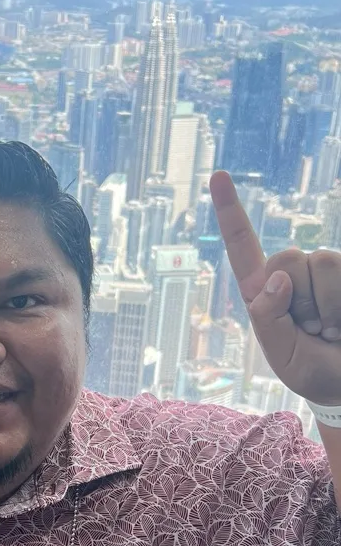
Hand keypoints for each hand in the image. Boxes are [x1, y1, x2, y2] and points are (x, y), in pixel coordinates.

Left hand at [211, 171, 340, 405]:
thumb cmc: (312, 370)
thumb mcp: (281, 353)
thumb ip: (269, 319)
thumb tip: (277, 277)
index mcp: (263, 290)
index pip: (242, 246)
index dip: (229, 210)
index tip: (217, 175)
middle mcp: (294, 274)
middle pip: (287, 256)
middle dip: (301, 298)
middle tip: (312, 329)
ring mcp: (327, 271)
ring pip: (322, 262)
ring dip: (328, 306)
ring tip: (332, 329)